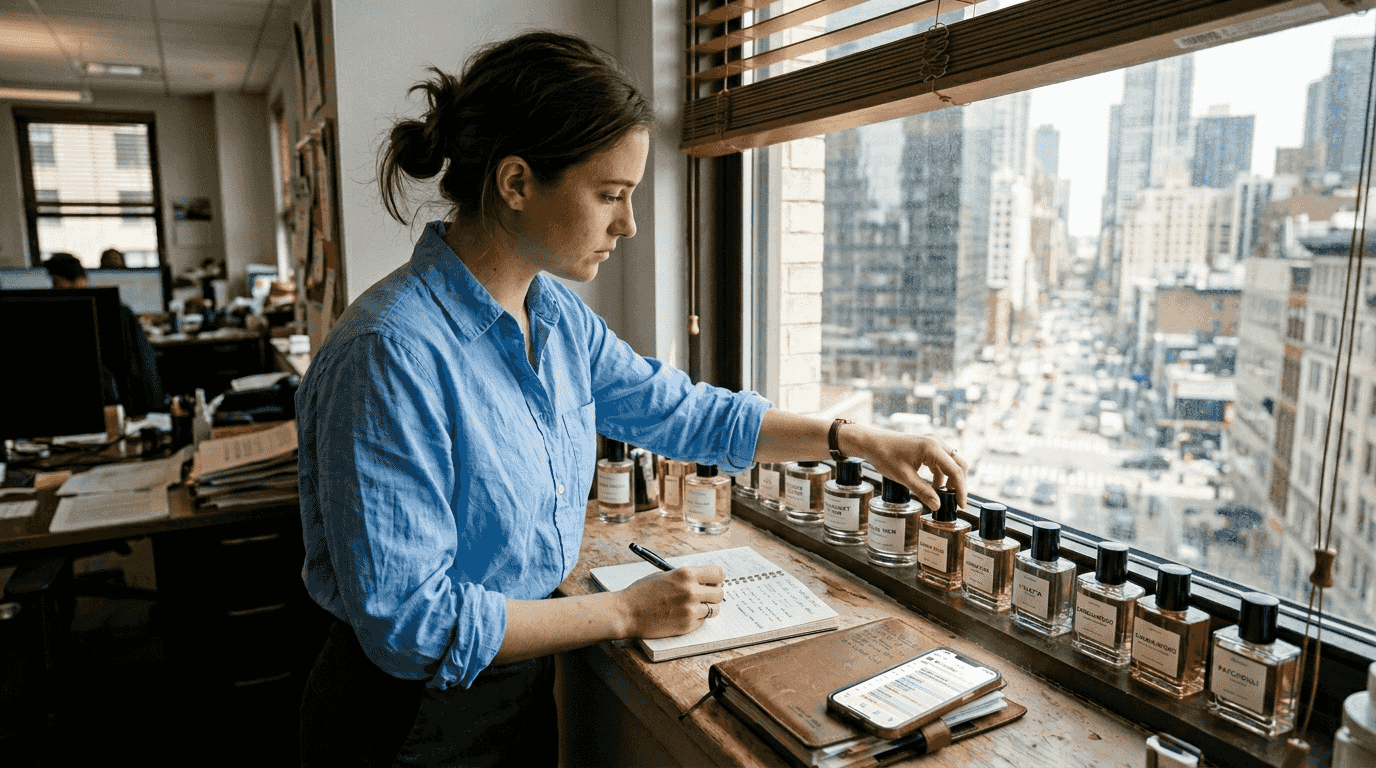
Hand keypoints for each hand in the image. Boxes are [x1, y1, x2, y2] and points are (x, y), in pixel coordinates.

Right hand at [616, 565, 724, 638]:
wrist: (627, 612)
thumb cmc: (643, 592)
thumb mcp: (666, 575)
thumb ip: (688, 577)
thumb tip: (707, 581)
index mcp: (686, 573)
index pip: (718, 574)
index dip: (716, 578)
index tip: (712, 582)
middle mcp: (691, 590)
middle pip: (720, 593)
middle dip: (713, 594)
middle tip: (703, 596)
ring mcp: (690, 609)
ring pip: (715, 609)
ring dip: (707, 608)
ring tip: (693, 606)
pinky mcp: (687, 625)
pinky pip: (703, 621)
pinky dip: (697, 618)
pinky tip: (683, 615)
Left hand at [849, 428, 966, 510]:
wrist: (871, 442)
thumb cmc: (884, 456)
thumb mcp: (904, 477)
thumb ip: (922, 491)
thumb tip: (937, 506)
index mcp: (932, 448)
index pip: (955, 470)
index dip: (961, 490)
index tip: (961, 505)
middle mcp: (935, 442)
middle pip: (958, 464)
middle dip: (959, 483)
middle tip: (956, 501)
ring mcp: (931, 442)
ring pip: (950, 462)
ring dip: (949, 479)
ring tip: (943, 495)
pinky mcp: (926, 445)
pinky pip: (940, 461)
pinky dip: (940, 474)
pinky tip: (934, 487)